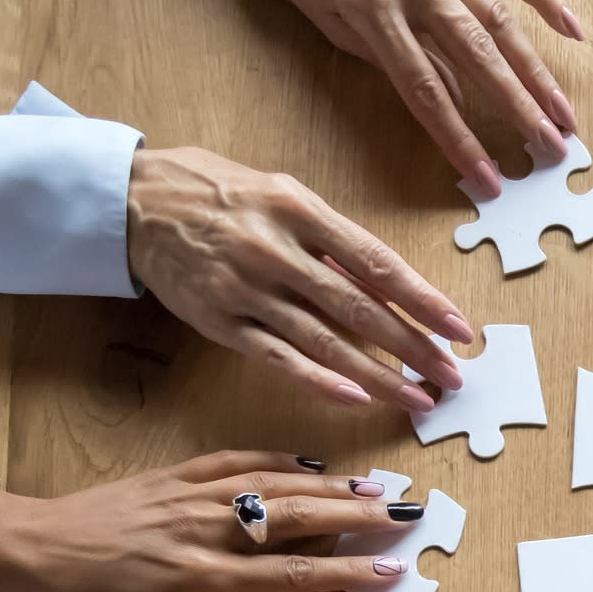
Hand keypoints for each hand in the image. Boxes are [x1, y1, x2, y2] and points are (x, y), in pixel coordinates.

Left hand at [0, 451, 425, 591]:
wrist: (27, 550)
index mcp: (202, 577)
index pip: (295, 573)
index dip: (350, 572)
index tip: (392, 572)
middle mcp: (205, 529)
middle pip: (298, 518)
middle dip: (358, 518)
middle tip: (407, 516)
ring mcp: (192, 494)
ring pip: (275, 484)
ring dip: (330, 486)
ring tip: (377, 489)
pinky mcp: (175, 474)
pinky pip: (238, 460)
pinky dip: (279, 459)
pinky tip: (310, 464)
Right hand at [127, 145, 468, 408]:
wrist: (134, 201)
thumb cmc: (221, 194)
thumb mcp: (282, 193)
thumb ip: (331, 237)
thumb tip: (387, 282)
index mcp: (300, 210)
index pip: (377, 263)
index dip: (422, 300)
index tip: (458, 328)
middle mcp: (276, 251)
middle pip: (359, 308)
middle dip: (413, 347)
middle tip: (452, 376)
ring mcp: (246, 290)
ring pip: (325, 341)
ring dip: (378, 376)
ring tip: (418, 398)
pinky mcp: (220, 322)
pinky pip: (279, 358)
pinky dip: (320, 381)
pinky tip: (356, 399)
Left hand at [256, 0, 581, 189]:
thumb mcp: (330, 20)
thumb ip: (389, 60)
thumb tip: (451, 99)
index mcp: (371, 9)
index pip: (425, 90)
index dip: (460, 138)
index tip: (488, 176)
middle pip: (476, 57)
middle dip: (518, 108)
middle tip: (551, 148)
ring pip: (499, 20)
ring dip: (537, 70)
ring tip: (563, 112)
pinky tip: (572, 30)